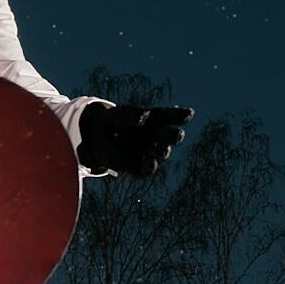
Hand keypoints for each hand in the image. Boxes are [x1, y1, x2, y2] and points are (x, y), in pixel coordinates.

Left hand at [77, 103, 193, 176]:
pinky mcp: (141, 167)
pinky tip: (147, 159)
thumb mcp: (116, 115)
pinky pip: (148, 168)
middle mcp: (157, 136)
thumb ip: (130, 115)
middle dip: (173, 136)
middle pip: (169, 135)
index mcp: (155, 119)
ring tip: (157, 146)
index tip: (189, 114)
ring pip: (162, 152)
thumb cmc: (110, 123)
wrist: (95, 140)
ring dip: (161, 150)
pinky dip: (149, 164)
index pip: (170, 116)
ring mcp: (151, 152)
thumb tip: (145, 116)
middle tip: (177, 134)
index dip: (180, 115)